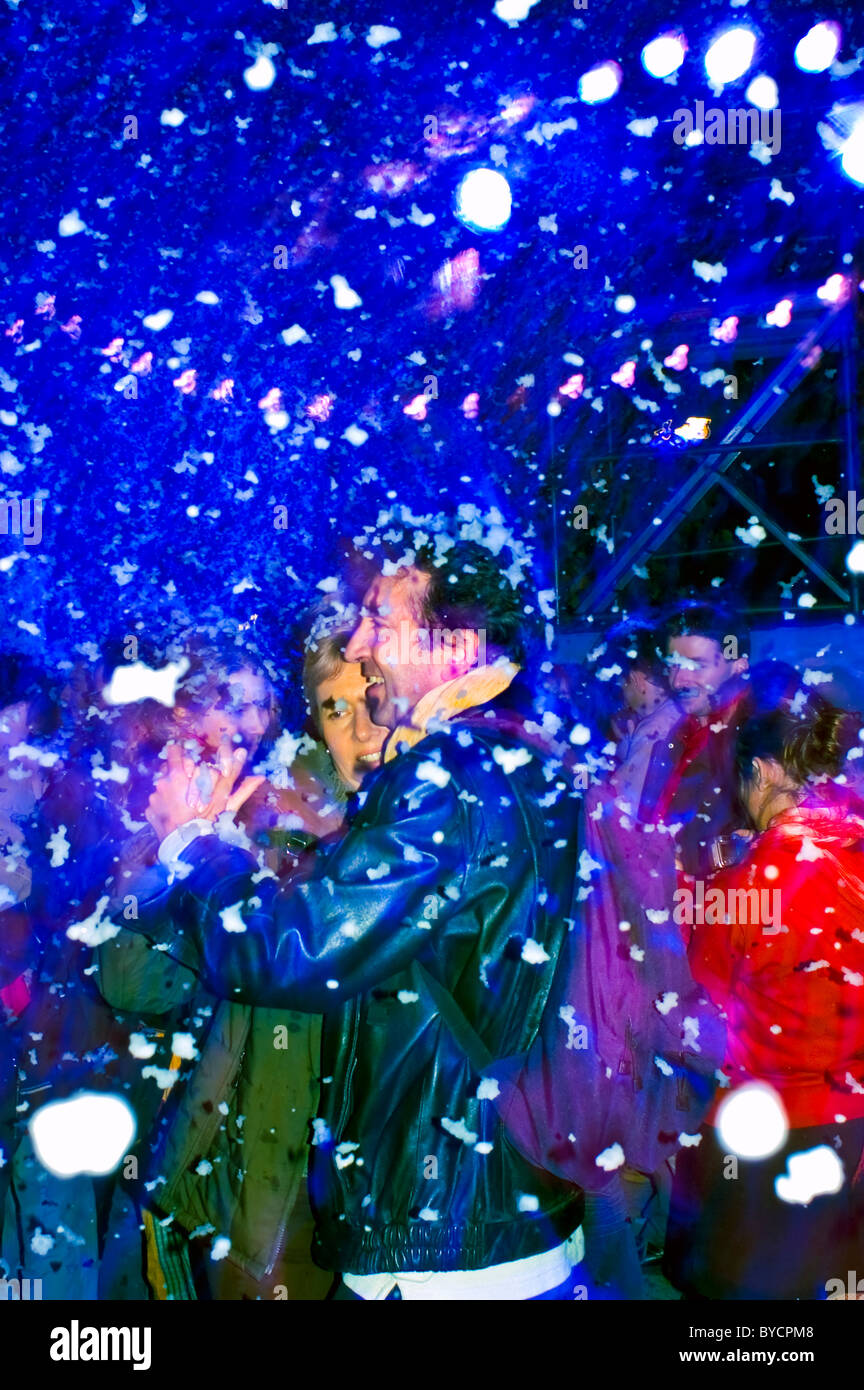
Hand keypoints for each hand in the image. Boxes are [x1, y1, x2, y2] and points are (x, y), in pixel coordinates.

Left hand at [146, 740, 264, 841]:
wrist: (188, 846)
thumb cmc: (207, 821)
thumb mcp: (225, 800)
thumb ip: (235, 778)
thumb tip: (246, 756)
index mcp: (177, 774)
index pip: (175, 752)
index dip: (183, 758)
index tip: (190, 766)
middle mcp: (162, 782)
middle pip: (168, 768)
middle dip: (178, 774)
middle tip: (190, 786)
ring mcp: (154, 797)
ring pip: (162, 785)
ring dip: (171, 789)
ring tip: (183, 802)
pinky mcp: (149, 809)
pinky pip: (157, 801)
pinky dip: (164, 804)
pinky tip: (175, 812)